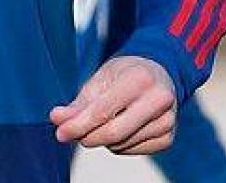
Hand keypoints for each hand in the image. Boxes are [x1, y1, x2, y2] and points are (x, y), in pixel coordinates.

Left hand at [48, 55, 177, 154]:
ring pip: (120, 145)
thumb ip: (79, 103)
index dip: (78, 125)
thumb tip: (57, 119)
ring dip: (102, 139)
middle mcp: (159, 100)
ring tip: (105, 119)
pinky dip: (118, 144)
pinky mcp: (168, 138)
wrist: (159, 75)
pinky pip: (131, 151)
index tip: (60, 132)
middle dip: (87, 136)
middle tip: (71, 133)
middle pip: (113, 133)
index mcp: (141, 78)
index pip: (103, 111)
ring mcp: (167, 121)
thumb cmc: (127, 74)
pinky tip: (121, 127)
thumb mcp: (101, 79)